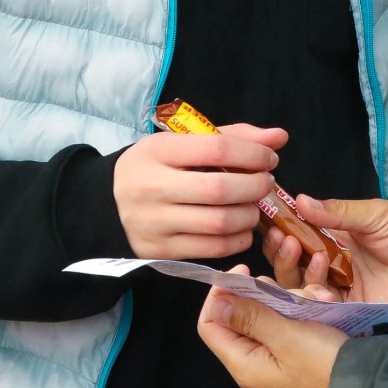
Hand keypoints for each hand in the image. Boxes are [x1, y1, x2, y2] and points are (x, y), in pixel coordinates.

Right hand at [113, 123, 287, 260]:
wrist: (108, 205)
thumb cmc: (156, 168)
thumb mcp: (182, 144)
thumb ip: (231, 137)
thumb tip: (279, 137)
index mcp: (156, 151)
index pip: (216, 148)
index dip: (253, 153)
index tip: (269, 158)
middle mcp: (151, 187)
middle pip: (220, 189)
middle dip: (255, 186)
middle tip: (265, 183)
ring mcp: (154, 222)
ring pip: (220, 222)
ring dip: (250, 215)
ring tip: (253, 206)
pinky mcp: (161, 250)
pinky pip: (213, 248)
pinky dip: (238, 239)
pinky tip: (241, 228)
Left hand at [195, 269, 345, 387]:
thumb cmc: (326, 368)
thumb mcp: (286, 337)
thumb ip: (250, 317)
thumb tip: (217, 303)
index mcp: (244, 363)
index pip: (211, 324)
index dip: (220, 294)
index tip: (244, 271)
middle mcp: (257, 362)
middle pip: (243, 315)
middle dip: (266, 293)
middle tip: (291, 288)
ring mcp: (280, 358)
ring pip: (273, 314)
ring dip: (294, 298)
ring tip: (318, 296)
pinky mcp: (301, 352)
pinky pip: (295, 322)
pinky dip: (308, 309)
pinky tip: (328, 302)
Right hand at [263, 195, 387, 314]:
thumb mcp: (377, 214)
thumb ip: (339, 212)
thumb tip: (301, 200)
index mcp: (338, 236)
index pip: (300, 232)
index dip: (281, 227)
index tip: (265, 218)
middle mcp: (334, 263)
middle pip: (293, 262)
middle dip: (280, 251)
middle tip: (280, 238)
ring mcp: (342, 289)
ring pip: (301, 286)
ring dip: (292, 272)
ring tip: (300, 254)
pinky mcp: (353, 311)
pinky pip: (322, 310)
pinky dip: (312, 300)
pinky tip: (315, 288)